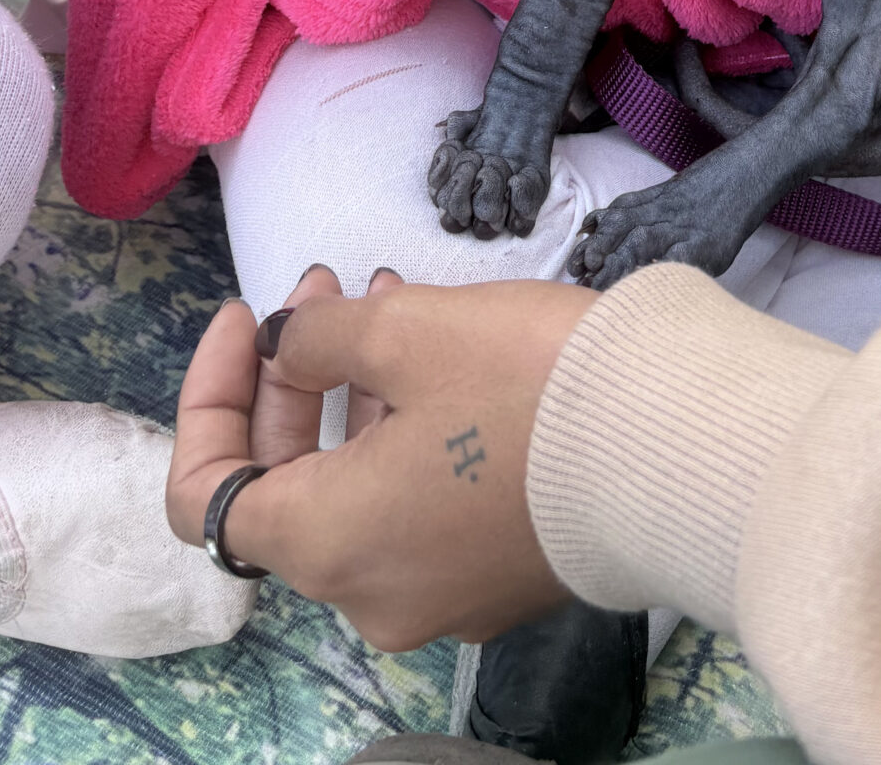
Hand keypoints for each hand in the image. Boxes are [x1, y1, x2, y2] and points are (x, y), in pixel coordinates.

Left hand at [168, 269, 596, 648]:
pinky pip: (417, 510)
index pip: (206, 495)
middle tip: (324, 284)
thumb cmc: (522, 386)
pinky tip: (442, 355)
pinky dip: (404, 434)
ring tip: (386, 293)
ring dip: (353, 394)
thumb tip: (287, 346)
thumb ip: (319, 335)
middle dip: (290, 378)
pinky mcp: (499, 577)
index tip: (247, 314)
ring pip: (356, 493)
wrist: (673, 445)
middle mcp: (370, 594)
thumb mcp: (405, 330)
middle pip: (284, 489)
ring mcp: (440, 595)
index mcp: (328, 544)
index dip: (210, 396)